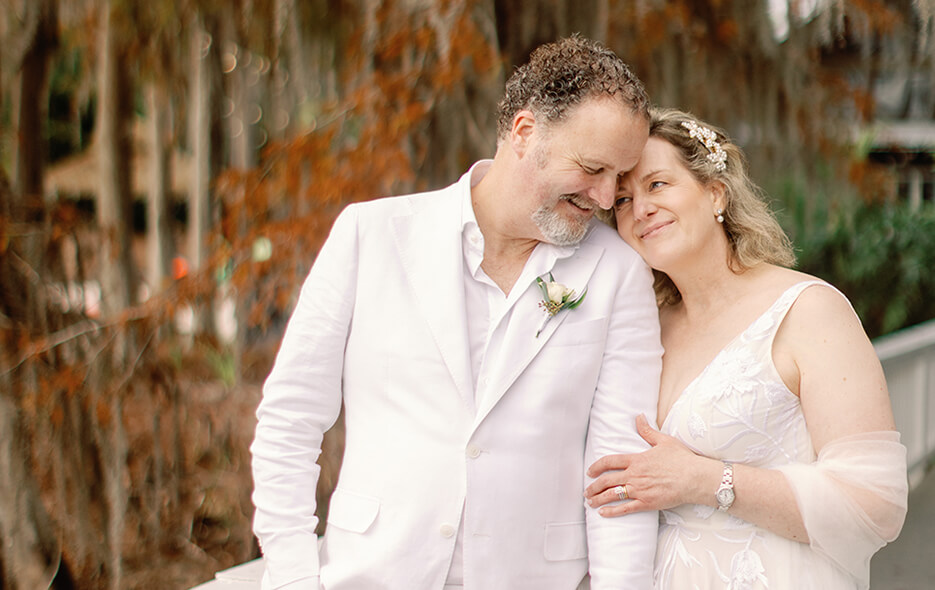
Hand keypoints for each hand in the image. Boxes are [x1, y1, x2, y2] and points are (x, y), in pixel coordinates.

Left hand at [584, 414, 713, 516]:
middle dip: (593, 486)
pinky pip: (625, 508)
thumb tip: (639, 416)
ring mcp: (640, 490)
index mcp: (637, 459)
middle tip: (586, 490)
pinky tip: (603, 513)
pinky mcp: (647, 503)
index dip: (596, 467)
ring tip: (590, 502)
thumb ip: (647, 431)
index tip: (590, 471)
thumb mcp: (664, 441)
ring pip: (613, 495)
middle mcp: (635, 475)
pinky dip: (612, 512)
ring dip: (599, 499)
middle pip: (607, 480)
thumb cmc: (682, 459)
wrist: (695, 478)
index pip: (609, 462)